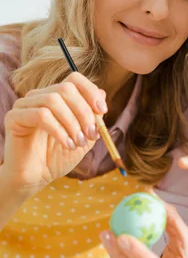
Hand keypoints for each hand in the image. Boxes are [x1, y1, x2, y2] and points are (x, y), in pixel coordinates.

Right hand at [2, 73, 107, 197]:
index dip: (91, 92)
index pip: (74, 79)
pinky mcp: (14, 118)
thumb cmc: (58, 157)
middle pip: (66, 88)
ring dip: (72, 123)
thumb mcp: (84, 137)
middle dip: (84, 112)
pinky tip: (67, 144)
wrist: (37, 178)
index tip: (103, 111)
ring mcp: (25, 105)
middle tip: (91, 134)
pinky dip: (59, 130)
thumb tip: (102, 94)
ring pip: (53, 100)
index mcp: (56, 97)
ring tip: (78, 143)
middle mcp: (39, 96)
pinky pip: (40, 115)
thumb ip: (92, 117)